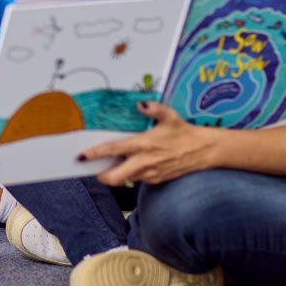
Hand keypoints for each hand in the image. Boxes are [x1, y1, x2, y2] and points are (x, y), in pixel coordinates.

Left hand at [78, 101, 212, 185]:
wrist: (203, 151)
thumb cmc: (184, 132)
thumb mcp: (169, 115)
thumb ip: (153, 108)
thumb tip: (140, 104)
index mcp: (143, 144)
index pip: (113, 150)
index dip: (95, 154)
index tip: (82, 155)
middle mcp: (144, 162)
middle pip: (114, 177)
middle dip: (101, 175)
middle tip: (95, 167)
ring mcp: (150, 174)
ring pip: (125, 180)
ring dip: (116, 174)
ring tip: (114, 163)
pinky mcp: (156, 180)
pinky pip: (137, 180)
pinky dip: (131, 174)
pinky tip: (134, 164)